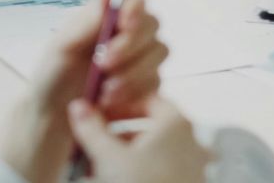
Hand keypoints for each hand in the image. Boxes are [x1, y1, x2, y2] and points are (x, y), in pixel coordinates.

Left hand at [0, 0, 168, 182]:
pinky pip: (156, 81)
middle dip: (130, 44)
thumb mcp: (60, 48)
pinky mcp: (147, 84)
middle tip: (103, 64)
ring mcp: (141, 58)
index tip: (123, 23)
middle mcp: (128, 32)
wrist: (53, 119)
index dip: (135, 7)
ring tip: (104, 90)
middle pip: (151, 24)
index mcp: (106, 16)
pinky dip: (134, 91)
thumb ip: (85, 23)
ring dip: (133, 70)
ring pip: (158, 52)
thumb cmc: (52, 78)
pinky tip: (109, 101)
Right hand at [68, 96, 212, 182]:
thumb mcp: (108, 157)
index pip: (148, 99)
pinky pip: (162, 171)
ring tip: (102, 168)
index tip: (101, 112)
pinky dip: (142, 172)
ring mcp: (194, 167)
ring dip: (128, 155)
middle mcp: (192, 141)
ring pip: (156, 152)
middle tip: (98, 140)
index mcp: (176, 123)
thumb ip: (91, 128)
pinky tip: (119, 179)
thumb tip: (79, 108)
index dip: (121, 104)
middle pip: (151, 126)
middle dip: (121, 133)